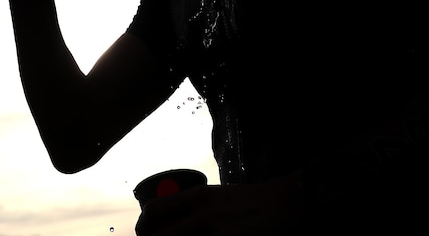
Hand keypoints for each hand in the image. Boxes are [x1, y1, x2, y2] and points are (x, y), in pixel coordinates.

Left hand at [135, 174, 300, 235]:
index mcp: (198, 196)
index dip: (143, 227)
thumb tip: (174, 226)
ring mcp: (218, 233)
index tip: (144, 234)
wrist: (285, 203)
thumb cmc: (252, 202)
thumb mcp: (218, 198)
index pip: (154, 210)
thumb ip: (195, 210)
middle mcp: (204, 214)